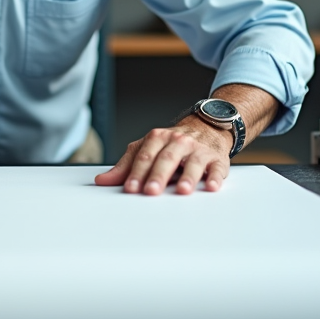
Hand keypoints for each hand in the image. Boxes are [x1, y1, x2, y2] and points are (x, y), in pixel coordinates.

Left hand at [94, 118, 230, 194]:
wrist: (206, 127)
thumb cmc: (172, 143)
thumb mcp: (147, 149)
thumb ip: (125, 165)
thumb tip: (102, 180)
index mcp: (157, 138)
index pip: (144, 156)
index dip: (136, 173)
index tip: (130, 188)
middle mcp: (178, 141)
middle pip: (166, 159)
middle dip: (158, 176)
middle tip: (151, 191)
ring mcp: (198, 149)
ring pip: (193, 162)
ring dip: (188, 177)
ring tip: (182, 190)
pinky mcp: (216, 158)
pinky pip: (216, 168)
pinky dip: (215, 177)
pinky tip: (212, 187)